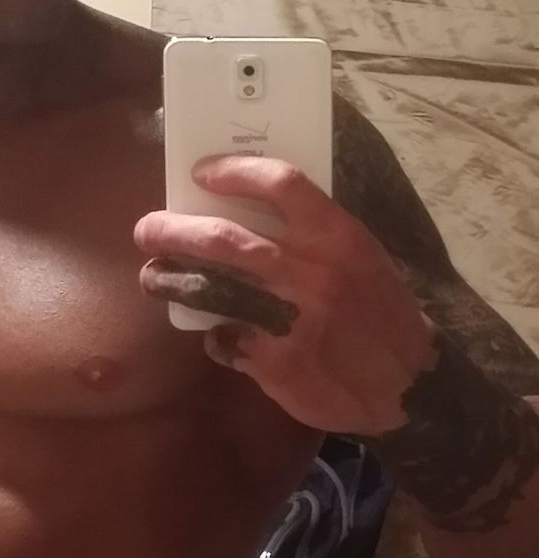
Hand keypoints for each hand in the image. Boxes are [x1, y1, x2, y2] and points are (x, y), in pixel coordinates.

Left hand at [135, 153, 436, 435]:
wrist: (409, 386)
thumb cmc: (383, 315)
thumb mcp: (363, 260)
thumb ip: (314, 239)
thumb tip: (254, 218)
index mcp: (337, 237)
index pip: (280, 183)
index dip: (233, 171)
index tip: (202, 172)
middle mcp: (310, 272)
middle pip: (223, 237)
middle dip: (173, 230)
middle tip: (149, 229)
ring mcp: (288, 319)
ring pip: (208, 289)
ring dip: (171, 280)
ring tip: (155, 276)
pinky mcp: (274, 362)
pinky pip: (225, 340)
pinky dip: (216, 336)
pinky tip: (217, 334)